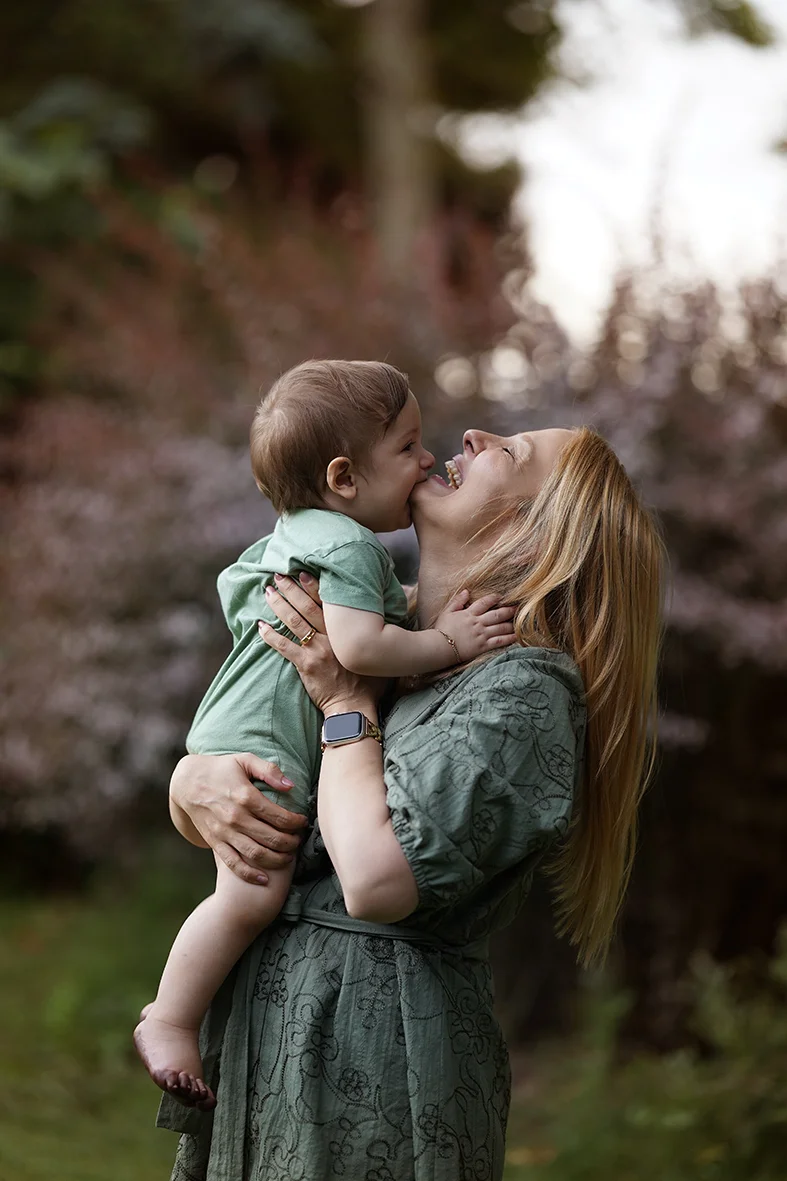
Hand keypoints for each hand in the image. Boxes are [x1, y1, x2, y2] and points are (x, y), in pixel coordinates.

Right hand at [170, 752, 306, 884]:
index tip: (303, 822)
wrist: (187, 783)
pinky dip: (250, 874)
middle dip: (291, 842)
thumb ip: (269, 770)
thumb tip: (290, 786)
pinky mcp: (215, 842)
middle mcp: (235, 817)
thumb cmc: (220, 769)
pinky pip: (234, 864)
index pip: (279, 816)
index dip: (296, 822)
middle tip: (298, 840)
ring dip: (277, 859)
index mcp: (245, 796)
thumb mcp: (244, 760)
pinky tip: (264, 879)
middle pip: (271, 837)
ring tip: (289, 856)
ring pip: (256, 854)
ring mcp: (224, 832)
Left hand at [258, 572, 386, 715]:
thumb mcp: (374, 655)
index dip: (315, 586)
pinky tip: (260, 626)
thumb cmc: (367, 683)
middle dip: (292, 590)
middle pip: (308, 607)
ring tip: (268, 592)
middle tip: (279, 575)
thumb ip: (373, 636)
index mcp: (346, 633)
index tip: (303, 572)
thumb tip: (379, 620)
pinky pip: (285, 647)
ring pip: (295, 623)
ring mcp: (317, 651)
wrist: (353, 706)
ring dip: (280, 606)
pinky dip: (271, 636)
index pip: (329, 604)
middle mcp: (331, 638)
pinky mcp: (306, 665)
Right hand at [434, 590, 516, 662]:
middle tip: (517, 608)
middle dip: (508, 610)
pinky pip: (499, 641)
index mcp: (469, 613)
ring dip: (511, 624)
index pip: (484, 602)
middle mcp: (477, 623)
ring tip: (520, 621)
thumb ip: (457, 601)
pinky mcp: (483, 646)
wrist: (439, 647)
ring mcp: (481, 635)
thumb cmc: (441, 630)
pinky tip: (516, 636)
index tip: (501, 597)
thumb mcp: (447, 612)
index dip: (494, 598)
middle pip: (497, 614)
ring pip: (500, 627)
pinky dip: (509, 638)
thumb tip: (467, 591)